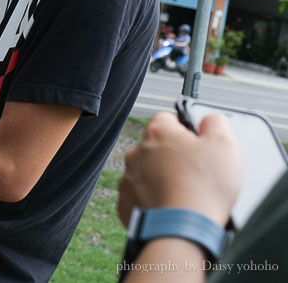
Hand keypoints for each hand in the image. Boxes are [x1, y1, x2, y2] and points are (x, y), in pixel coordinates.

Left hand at [117, 111, 240, 226]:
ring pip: (147, 172)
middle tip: (195, 174)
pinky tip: (170, 207)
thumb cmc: (203, 188)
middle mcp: (136, 152)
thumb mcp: (224, 144)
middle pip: (156, 147)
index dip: (185, 130)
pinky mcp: (125, 202)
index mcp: (157, 133)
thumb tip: (209, 119)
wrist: (181, 229)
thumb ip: (215, 123)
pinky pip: (139, 196)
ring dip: (162, 179)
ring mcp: (128, 178)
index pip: (167, 119)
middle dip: (173, 157)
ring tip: (184, 194)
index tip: (197, 145)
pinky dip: (153, 200)